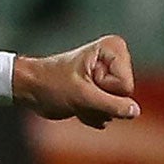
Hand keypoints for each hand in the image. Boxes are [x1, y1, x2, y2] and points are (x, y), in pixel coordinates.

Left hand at [10, 36, 136, 127]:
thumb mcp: (82, 97)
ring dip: (93, 110)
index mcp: (113, 50)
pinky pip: (108, 111)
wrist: (30, 89)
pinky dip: (91, 113)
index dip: (103, 91)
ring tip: (75, 99)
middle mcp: (115, 60)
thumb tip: (134, 111)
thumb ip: (111, 105)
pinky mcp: (103, 90)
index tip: (83, 84)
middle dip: (99, 103)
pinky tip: (76, 104)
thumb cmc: (50, 85)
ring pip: (117, 107)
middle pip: (123, 97)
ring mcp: (109, 75)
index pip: (125, 86)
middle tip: (78, 95)